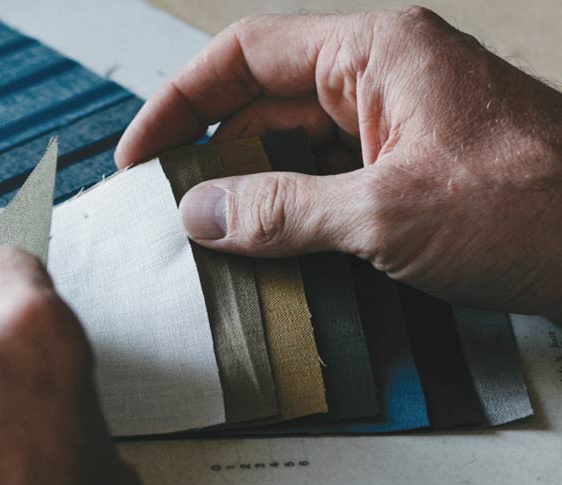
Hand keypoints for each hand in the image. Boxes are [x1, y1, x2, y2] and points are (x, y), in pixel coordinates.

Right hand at [117, 6, 561, 321]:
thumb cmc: (541, 209)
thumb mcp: (388, 213)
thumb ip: (281, 210)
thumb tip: (200, 214)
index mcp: (377, 52)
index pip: (245, 55)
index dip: (178, 102)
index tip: (138, 154)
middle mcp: (384, 78)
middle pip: (263, 103)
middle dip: (210, 156)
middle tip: (167, 212)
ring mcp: (401, 125)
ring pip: (293, 149)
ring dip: (250, 193)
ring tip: (209, 244)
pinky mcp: (413, 171)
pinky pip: (329, 182)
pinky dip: (291, 216)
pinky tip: (267, 256)